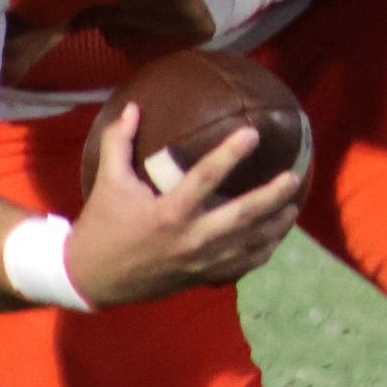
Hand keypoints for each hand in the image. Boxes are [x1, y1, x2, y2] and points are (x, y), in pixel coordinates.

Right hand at [66, 105, 302, 305]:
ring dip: (274, 227)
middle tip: (293, 177)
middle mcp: (189, 239)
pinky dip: (260, 254)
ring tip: (293, 206)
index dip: (231, 154)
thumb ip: (119, 142)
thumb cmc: (102, 226)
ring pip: (247, 246)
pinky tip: (274, 239)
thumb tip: (133, 107)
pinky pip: (239, 268)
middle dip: (271, 197)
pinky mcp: (200, 278)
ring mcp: (198, 262)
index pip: (205, 178)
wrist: (92, 279)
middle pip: (241, 217)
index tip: (253, 133)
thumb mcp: (108, 181)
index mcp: (168, 212)